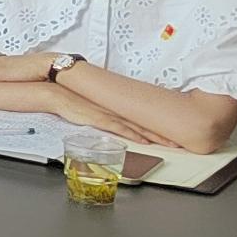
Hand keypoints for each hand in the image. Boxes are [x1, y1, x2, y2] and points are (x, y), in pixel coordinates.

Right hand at [44, 84, 161, 144]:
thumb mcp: (92, 105)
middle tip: (180, 139)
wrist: (56, 93)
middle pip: (145, 121)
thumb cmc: (71, 99)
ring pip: (138, 126)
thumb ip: (105, 112)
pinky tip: (145, 141)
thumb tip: (115, 119)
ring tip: (170, 143)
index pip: (142, 115)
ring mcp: (109, 114)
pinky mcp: (100, 119)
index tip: (171, 129)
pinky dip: (135, 135)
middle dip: (164, 131)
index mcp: (116, 105)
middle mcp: (116, 109)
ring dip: (155, 135)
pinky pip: (121, 129)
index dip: (158, 123)